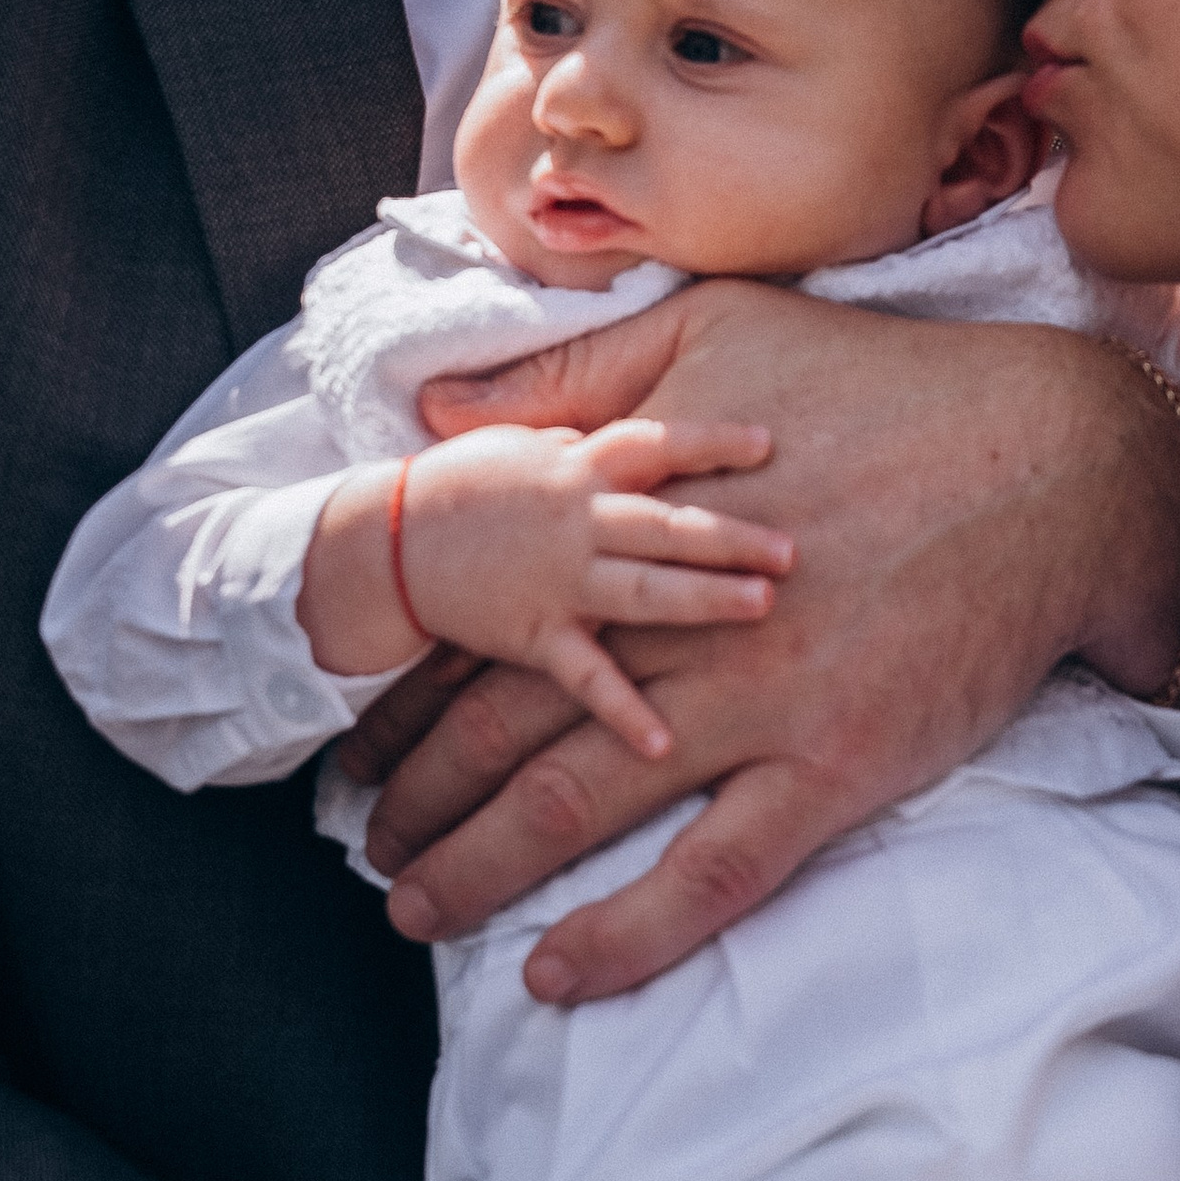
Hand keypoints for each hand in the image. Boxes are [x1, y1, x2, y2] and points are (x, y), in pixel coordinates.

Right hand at [300, 419, 792, 762]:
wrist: (385, 546)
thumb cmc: (463, 484)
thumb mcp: (526, 443)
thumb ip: (591, 444)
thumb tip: (649, 437)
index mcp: (576, 467)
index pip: (653, 443)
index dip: (710, 439)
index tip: (769, 441)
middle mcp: (575, 520)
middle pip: (666, 523)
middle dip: (731, 533)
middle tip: (794, 546)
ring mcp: (556, 580)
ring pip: (641, 590)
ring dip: (702, 599)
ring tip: (761, 605)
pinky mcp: (534, 635)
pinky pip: (585, 677)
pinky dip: (622, 712)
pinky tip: (663, 743)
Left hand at [342, 282, 1179, 992]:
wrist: (1050, 461)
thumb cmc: (885, 386)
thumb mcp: (715, 333)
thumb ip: (575, 377)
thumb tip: (444, 409)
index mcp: (637, 531)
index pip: (490, 628)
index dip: (412, 694)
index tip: (360, 741)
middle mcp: (675, 626)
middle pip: (508, 723)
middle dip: (421, 793)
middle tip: (364, 843)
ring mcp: (755, 705)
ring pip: (578, 802)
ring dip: (481, 866)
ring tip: (417, 908)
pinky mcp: (835, 768)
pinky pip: (714, 875)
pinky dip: (628, 932)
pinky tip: (557, 973)